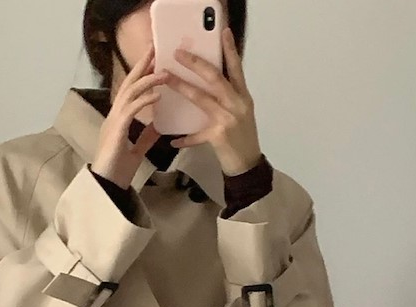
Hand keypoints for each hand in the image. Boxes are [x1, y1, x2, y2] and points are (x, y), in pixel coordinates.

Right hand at [91, 42, 168, 189]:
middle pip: (128, 84)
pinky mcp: (116, 130)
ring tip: (164, 73)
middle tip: (153, 49)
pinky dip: (144, 100)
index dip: (140, 75)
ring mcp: (114, 121)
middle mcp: (114, 116)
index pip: (130, 91)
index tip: (153, 61)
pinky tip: (158, 96)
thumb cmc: (118, 172)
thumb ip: (145, 137)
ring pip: (130, 93)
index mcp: (118, 119)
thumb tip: (158, 127)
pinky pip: (131, 110)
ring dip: (147, 81)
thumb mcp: (137, 151)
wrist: (107, 186)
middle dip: (141, 66)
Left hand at [163, 26, 263, 175]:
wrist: (248, 166)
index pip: (237, 68)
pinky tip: (173, 140)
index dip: (230, 50)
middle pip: (215, 78)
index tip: (222, 32)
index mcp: (243, 97)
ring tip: (167, 79)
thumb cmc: (243, 138)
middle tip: (179, 53)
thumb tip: (210, 83)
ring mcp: (228, 120)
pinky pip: (197, 135)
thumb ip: (229, 97)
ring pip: (202, 98)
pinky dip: (185, 139)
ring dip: (182, 87)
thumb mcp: (241, 113)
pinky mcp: (219, 137)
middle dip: (195, 63)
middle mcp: (237, 104)